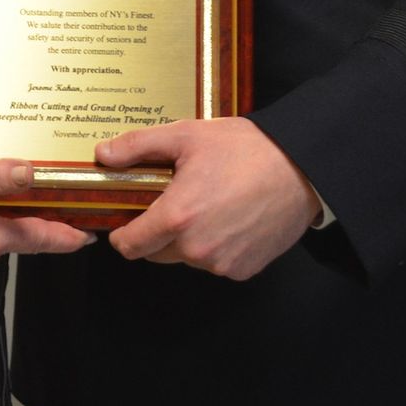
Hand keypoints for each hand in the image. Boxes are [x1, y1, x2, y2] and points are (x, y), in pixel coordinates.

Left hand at [99, 118, 320, 280]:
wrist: (302, 169)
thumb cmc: (248, 150)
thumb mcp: (186, 135)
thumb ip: (139, 146)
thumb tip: (104, 154)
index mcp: (177, 217)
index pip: (129, 246)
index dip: (123, 233)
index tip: (128, 219)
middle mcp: (196, 248)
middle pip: (155, 253)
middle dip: (156, 232)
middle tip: (174, 200)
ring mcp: (221, 263)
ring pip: (186, 258)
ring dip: (187, 239)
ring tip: (206, 204)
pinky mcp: (243, 270)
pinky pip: (215, 263)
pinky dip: (215, 246)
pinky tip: (228, 218)